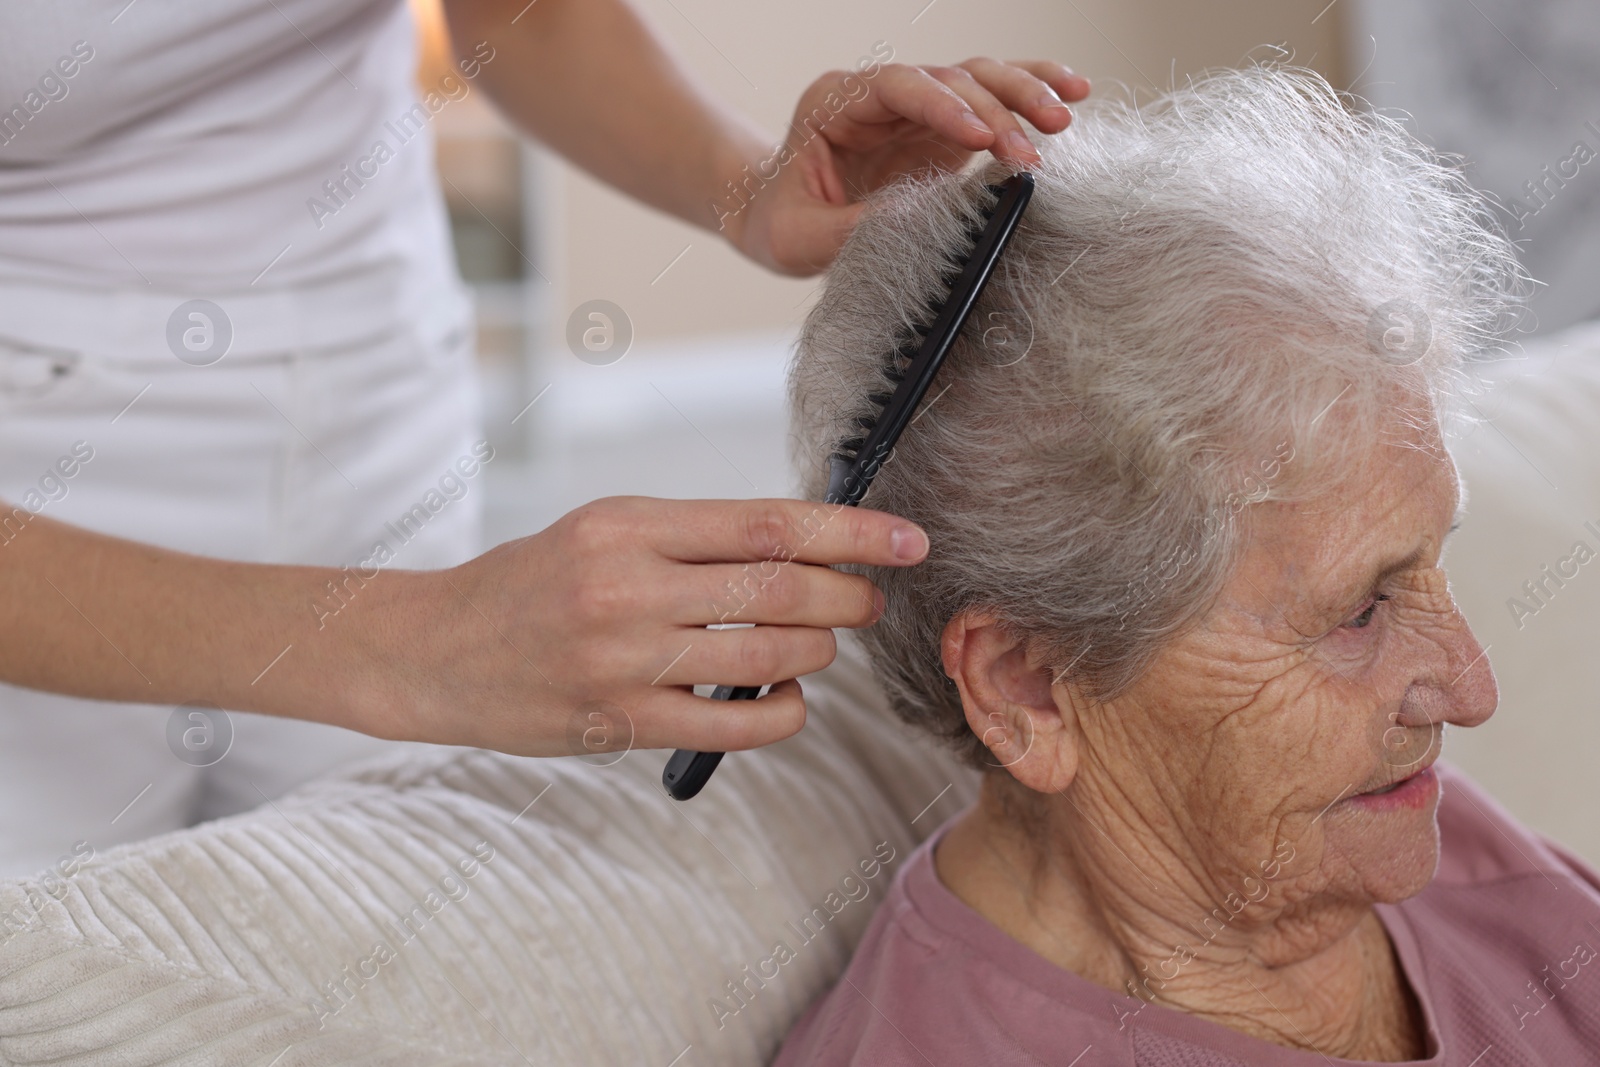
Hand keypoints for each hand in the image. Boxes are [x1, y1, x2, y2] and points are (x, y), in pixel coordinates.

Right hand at [359, 497, 929, 757]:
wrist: (435, 650)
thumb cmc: (528, 585)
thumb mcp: (602, 531)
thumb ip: (693, 538)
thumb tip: (801, 545)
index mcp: (628, 526)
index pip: (768, 523)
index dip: (852, 531)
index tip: (906, 540)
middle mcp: (628, 588)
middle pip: (782, 590)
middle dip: (851, 596)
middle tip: (870, 599)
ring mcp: (624, 660)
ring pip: (769, 656)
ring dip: (819, 651)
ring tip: (821, 643)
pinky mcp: (620, 722)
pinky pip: (735, 725)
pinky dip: (784, 711)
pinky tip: (785, 695)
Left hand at [727, 58, 1089, 274]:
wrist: (777, 216)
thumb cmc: (780, 221)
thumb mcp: (799, 236)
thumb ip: (852, 229)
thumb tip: (918, 226)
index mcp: (835, 104)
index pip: (896, 87)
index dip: (940, 106)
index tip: (977, 138)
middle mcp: (880, 96)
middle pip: (948, 79)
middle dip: (993, 112)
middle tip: (1030, 154)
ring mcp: (915, 109)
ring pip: (978, 79)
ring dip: (1023, 93)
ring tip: (1063, 117)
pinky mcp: (942, 131)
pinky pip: (991, 101)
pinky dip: (1029, 94)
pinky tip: (1072, 92)